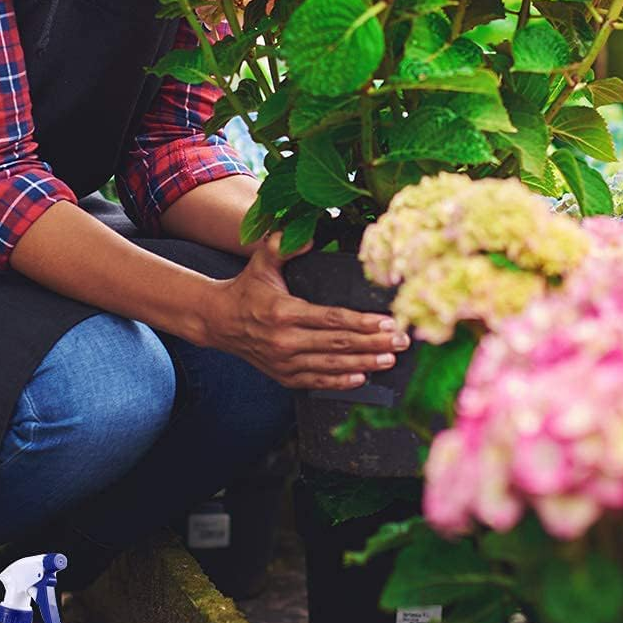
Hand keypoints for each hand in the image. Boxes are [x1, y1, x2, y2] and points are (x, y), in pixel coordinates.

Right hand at [203, 235, 410, 390]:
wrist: (219, 320)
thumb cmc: (247, 288)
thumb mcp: (261, 261)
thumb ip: (282, 246)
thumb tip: (310, 240)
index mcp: (284, 312)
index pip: (333, 319)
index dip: (363, 322)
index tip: (388, 322)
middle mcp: (285, 341)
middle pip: (339, 344)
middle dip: (375, 343)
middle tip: (402, 341)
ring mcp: (284, 362)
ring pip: (333, 366)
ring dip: (365, 364)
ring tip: (390, 359)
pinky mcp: (284, 376)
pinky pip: (317, 382)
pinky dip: (341, 382)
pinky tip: (362, 377)